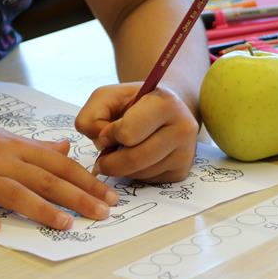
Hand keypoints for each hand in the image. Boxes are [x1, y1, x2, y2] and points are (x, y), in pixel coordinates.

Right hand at [0, 115, 118, 232]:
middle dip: (76, 196)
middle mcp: (2, 159)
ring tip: (64, 224)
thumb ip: (36, 146)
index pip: (59, 165)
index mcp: (16, 148)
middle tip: (103, 213)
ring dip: (40, 208)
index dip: (86, 181)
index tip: (110, 197)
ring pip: (14, 191)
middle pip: (45, 179)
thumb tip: (66, 148)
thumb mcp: (3, 137)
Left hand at [76, 83, 198, 181]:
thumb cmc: (134, 101)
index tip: (109, 129)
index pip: (128, 133)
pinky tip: (137, 157)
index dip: (110, 133)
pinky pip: (147, 181)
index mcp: (164, 103)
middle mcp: (182, 128)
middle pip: (134, 159)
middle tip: (104, 154)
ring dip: (121, 167)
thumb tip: (102, 145)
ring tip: (124, 150)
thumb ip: (91, 116)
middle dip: (110, 160)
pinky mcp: (181, 171)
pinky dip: (133, 173)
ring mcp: (185, 152)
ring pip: (139, 174)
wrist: (169, 107)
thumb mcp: (107, 97)